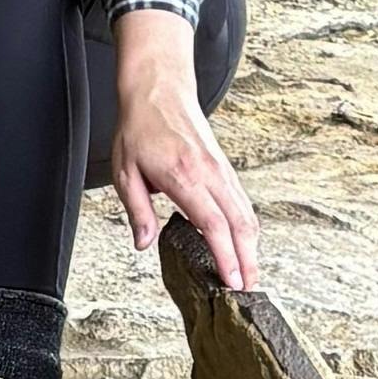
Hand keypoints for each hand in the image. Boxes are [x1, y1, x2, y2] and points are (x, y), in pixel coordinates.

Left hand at [109, 10, 259, 291]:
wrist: (160, 88)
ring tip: (250, 275)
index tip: (232, 281)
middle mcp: (210, 173)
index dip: (225, 256)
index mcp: (184, 177)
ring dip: (252, 247)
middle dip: (248, 260)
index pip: (213, 224)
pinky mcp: (224, 167)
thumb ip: (137, 210)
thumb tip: (143, 242)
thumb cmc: (140, 127)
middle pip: (240, 224)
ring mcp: (221, 169)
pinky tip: (245, 244)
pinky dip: (248, 227)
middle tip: (248, 290)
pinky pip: (242, 202)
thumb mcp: (125, 171)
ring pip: (247, 214)